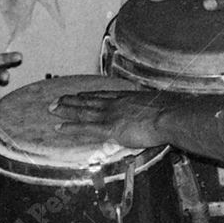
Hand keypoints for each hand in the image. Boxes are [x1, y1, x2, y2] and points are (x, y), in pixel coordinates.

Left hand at [49, 88, 169, 148]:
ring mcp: (112, 114)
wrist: (171, 116)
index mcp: (128, 98)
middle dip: (72, 101)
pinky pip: (85, 128)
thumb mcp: (161, 106)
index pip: (104, 96)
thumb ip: (152, 110)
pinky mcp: (110, 127)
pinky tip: (59, 128)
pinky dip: (71, 127)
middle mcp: (117, 103)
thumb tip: (155, 114)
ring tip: (52, 108)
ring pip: (83, 111)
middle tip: (57, 99)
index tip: (80, 94)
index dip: (90, 96)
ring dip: (66, 110)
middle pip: (90, 101)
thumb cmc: (171, 112)